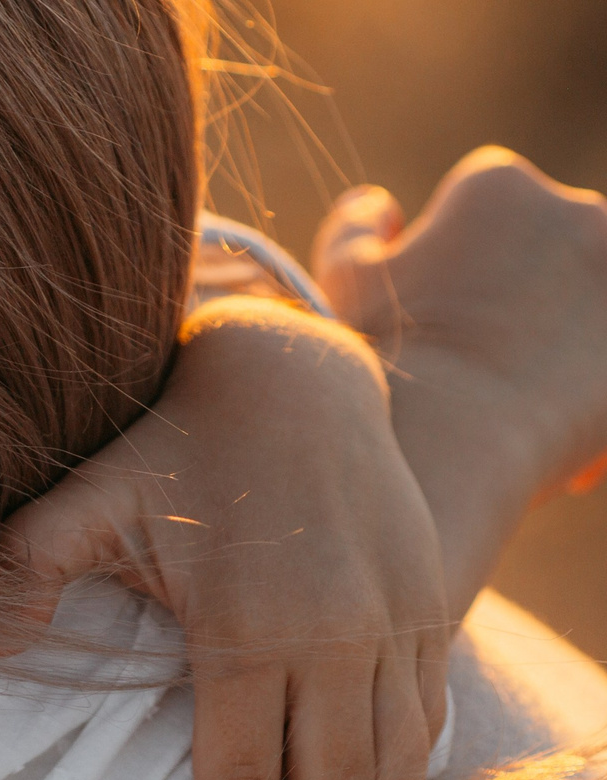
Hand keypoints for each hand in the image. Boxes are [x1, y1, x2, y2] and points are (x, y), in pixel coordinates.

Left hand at [0, 300, 445, 779]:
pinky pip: (422, 726)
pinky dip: (385, 778)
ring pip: (387, 773)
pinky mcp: (430, 610)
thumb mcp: (84, 497)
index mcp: (251, 626)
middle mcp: (340, 635)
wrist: (295, 374)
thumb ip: (24, 572)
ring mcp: (397, 625)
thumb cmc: (170, 447)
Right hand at [313, 149, 606, 506]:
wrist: (453, 446)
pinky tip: (563, 427)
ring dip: (565, 328)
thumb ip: (356, 228)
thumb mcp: (344, 283)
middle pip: (547, 241)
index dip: (458, 250)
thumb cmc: (389, 360)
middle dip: (521, 285)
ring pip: (591, 293)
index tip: (442, 302)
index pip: (485, 200)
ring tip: (519, 396)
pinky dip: (593, 377)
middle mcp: (577, 209)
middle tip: (479, 355)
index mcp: (498, 186)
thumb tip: (380, 206)